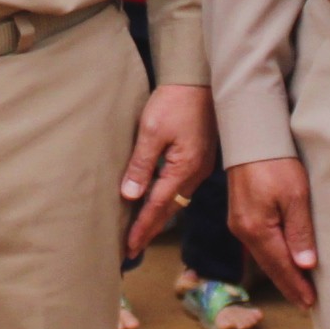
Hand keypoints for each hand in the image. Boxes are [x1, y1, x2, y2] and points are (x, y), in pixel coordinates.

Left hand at [120, 82, 215, 261]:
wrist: (200, 80)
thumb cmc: (175, 101)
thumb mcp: (152, 130)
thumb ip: (141, 164)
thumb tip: (130, 195)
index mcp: (183, 169)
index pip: (157, 207)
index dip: (142, 229)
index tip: (129, 248)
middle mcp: (194, 174)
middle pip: (169, 210)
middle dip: (151, 229)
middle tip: (133, 248)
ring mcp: (199, 167)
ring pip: (176, 200)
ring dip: (159, 215)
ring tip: (142, 230)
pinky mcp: (199, 158)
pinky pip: (181, 187)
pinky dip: (167, 199)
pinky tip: (157, 201)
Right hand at [224, 157, 318, 310]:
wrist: (250, 136)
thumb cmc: (275, 162)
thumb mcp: (296, 196)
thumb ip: (300, 232)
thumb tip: (305, 265)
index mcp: (257, 230)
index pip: (281, 267)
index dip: (296, 286)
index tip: (311, 303)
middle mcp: (243, 231)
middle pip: (270, 265)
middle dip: (289, 285)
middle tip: (307, 303)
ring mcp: (239, 223)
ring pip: (264, 256)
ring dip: (281, 272)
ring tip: (299, 287)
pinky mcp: (241, 214)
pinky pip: (259, 244)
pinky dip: (274, 256)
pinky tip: (283, 260)